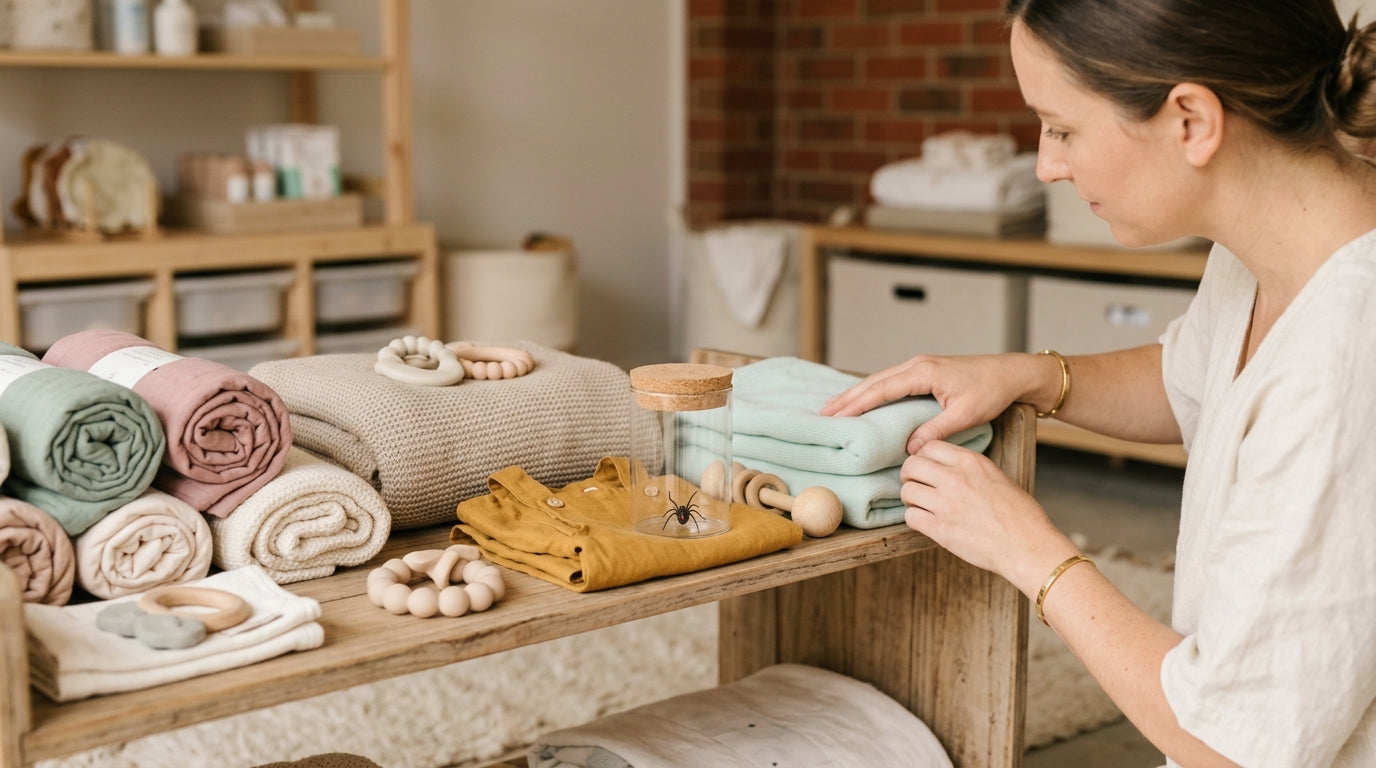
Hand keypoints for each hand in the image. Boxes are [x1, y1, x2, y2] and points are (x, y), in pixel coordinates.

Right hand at [820, 354, 1026, 452]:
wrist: (1011, 372)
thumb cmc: (991, 391)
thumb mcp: (965, 414)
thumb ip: (935, 430)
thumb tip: (910, 448)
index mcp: (924, 373)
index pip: (882, 390)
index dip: (857, 404)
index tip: (837, 416)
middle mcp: (917, 365)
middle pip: (874, 382)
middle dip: (848, 398)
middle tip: (824, 413)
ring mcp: (920, 365)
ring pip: (881, 379)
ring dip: (858, 393)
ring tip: (835, 406)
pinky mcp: (926, 370)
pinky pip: (892, 379)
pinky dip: (873, 389)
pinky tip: (865, 397)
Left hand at [899, 439, 1073, 593]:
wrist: (1028, 546)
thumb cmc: (1020, 515)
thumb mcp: (997, 477)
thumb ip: (970, 470)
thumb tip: (947, 468)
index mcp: (971, 462)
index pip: (928, 446)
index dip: (923, 458)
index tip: (927, 469)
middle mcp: (955, 478)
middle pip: (910, 466)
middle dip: (910, 476)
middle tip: (918, 487)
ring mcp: (946, 504)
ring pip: (907, 491)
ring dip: (911, 499)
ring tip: (922, 506)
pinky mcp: (940, 529)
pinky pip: (910, 516)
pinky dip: (915, 519)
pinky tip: (927, 522)